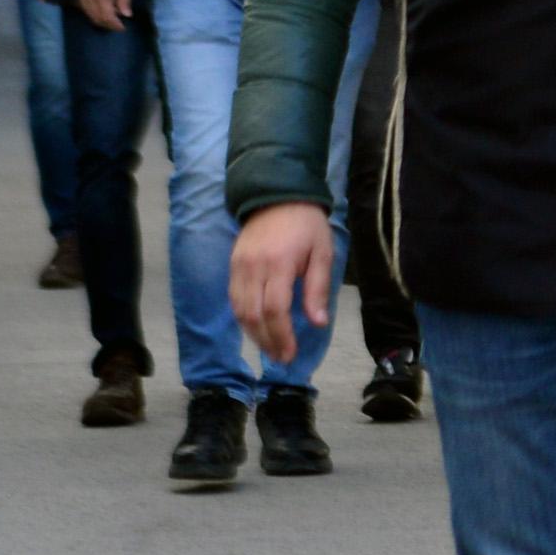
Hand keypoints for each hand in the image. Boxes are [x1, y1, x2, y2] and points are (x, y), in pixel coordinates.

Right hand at [75, 0, 134, 30]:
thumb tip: (126, 15)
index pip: (107, 18)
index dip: (115, 25)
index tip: (122, 28)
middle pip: (97, 19)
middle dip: (107, 24)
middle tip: (116, 25)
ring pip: (89, 15)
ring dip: (99, 19)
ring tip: (109, 18)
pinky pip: (82, 8)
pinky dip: (91, 12)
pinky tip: (99, 10)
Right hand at [229, 203, 333, 364]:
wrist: (277, 195)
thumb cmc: (307, 226)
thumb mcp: (323, 253)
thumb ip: (317, 289)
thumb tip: (318, 323)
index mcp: (279, 263)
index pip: (274, 310)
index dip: (281, 336)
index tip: (291, 354)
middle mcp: (253, 267)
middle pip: (252, 315)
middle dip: (266, 341)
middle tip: (281, 358)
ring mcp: (239, 266)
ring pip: (239, 310)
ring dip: (253, 334)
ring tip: (270, 349)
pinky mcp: (232, 265)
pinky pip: (234, 298)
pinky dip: (244, 318)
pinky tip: (257, 329)